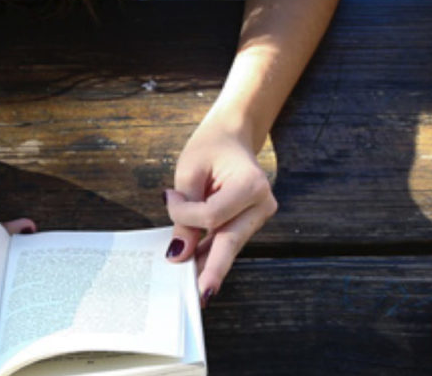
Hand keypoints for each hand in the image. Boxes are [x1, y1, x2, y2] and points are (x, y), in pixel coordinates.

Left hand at [164, 116, 277, 305]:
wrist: (232, 136)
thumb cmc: (210, 148)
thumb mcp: (190, 172)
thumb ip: (184, 212)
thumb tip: (180, 254)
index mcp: (251, 184)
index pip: (212, 215)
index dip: (185, 215)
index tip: (169, 198)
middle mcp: (262, 204)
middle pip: (230, 241)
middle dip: (212, 268)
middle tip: (199, 295)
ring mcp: (261, 215)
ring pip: (229, 246)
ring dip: (208, 263)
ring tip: (190, 288)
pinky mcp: (252, 222)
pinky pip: (229, 241)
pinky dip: (211, 253)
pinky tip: (197, 269)